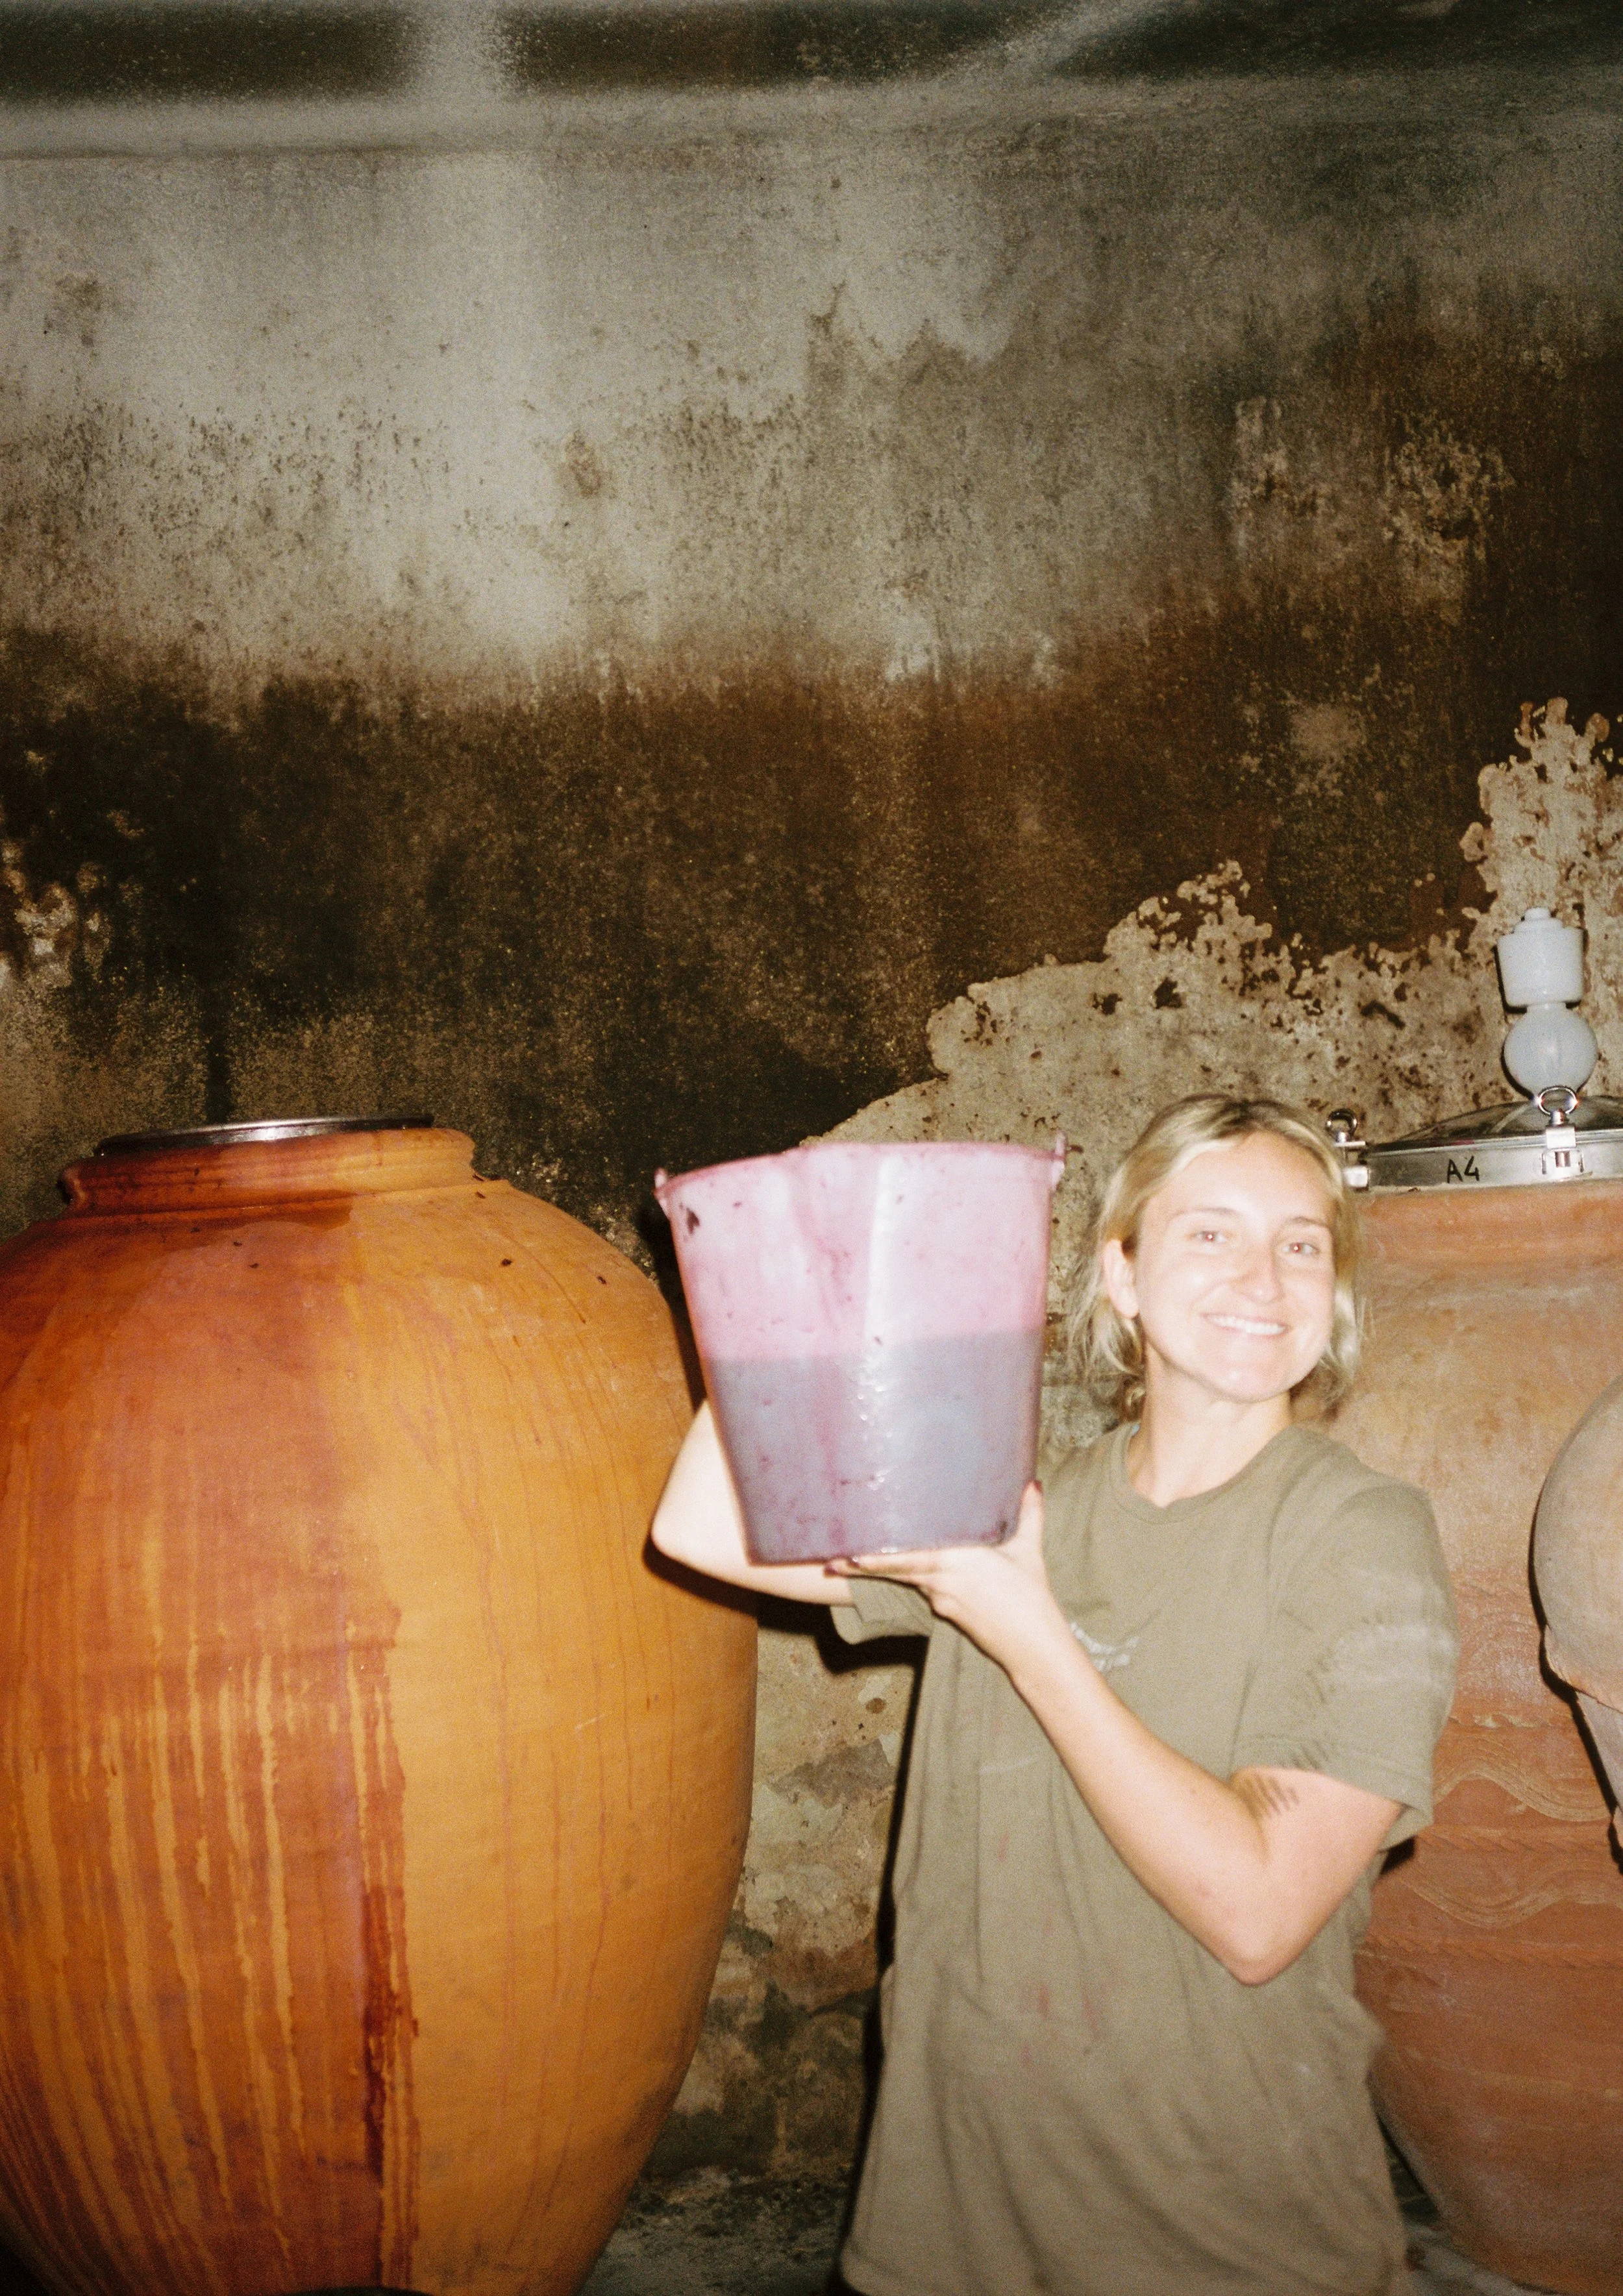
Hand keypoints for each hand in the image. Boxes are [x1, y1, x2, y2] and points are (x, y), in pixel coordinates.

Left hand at [832, 1482, 1071, 1678]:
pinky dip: (906, 1578)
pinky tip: (894, 1571)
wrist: (1033, 1648)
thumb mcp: (1030, 1551)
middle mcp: (943, 1581)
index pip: (911, 1554)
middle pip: (896, 1568)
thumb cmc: (1031, 1597)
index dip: (881, 1552)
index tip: (853, 1548)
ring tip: (845, 1563)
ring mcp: (941, 1600)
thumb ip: (1029, 1514)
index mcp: (960, 1561)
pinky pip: (920, 1589)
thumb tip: (1032, 1482)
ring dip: (878, 1570)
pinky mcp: (945, 1612)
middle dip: (862, 1564)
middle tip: (831, 1561)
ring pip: (905, 1578)